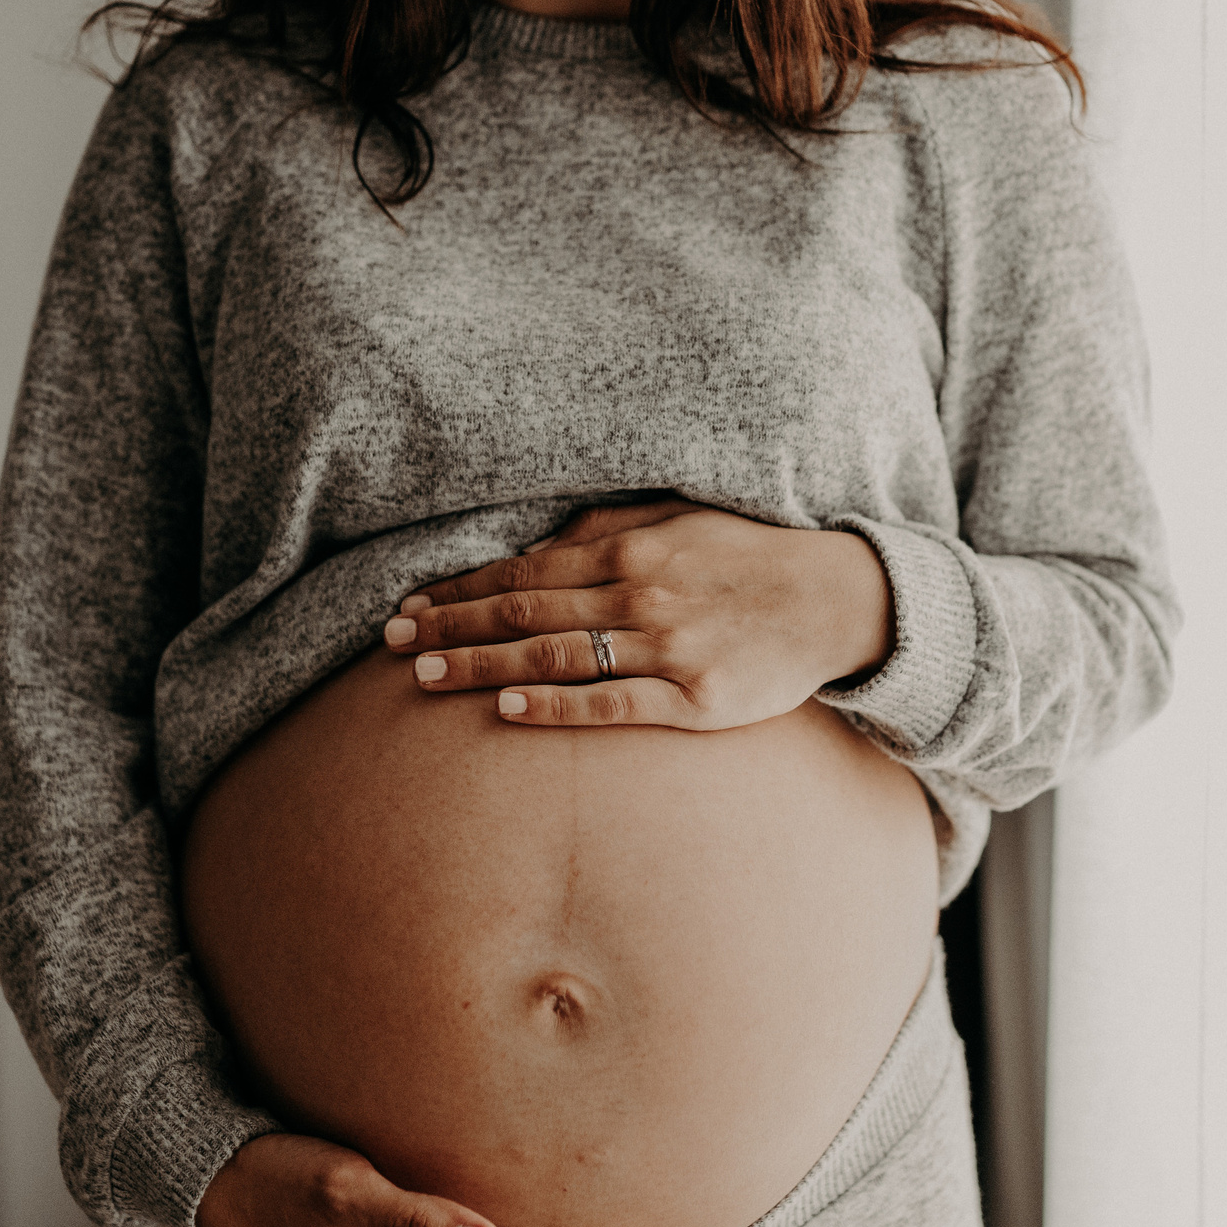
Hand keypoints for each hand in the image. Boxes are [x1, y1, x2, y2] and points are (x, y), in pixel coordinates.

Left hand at [381, 498, 892, 728]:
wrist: (837, 601)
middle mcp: (640, 593)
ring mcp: (667, 648)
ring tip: (423, 677)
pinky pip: (610, 704)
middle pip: (523, 610)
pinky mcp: (695, 700)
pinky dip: (554, 706)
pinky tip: (506, 709)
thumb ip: (607, 526)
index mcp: (631, 546)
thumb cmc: (749, 556)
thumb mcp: (678, 517)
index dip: (459, 589)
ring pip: (553, 655)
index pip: (523, 569)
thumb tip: (537, 539)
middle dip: (449, 627)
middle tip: (390, 644)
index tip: (408, 605)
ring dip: (480, 665)